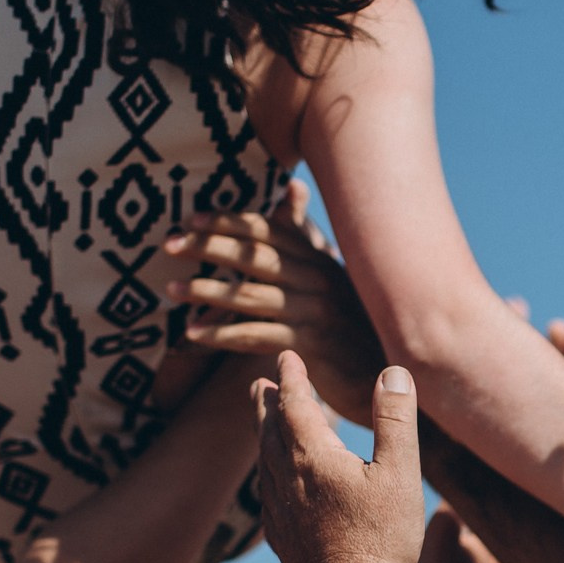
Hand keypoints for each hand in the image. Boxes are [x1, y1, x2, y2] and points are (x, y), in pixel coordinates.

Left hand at [163, 180, 383, 426]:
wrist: (394, 374)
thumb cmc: (357, 328)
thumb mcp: (335, 279)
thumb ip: (306, 241)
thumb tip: (290, 187)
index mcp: (320, 259)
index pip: (267, 229)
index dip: (228, 221)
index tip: (191, 219)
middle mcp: (317, 278)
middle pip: (253, 253)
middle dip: (207, 245)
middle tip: (169, 244)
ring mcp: (314, 310)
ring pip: (249, 293)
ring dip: (205, 290)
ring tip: (172, 289)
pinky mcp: (309, 344)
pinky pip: (255, 334)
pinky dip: (220, 333)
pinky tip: (193, 334)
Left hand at [254, 353, 424, 562]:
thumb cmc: (381, 539)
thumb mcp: (400, 474)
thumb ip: (396, 421)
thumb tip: (394, 373)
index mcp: (312, 456)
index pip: (294, 403)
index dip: (291, 377)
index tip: (287, 358)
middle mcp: (286, 478)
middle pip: (268, 430)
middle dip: (266, 403)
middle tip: (258, 385)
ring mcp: (278, 509)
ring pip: (264, 461)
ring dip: (263, 436)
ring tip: (265, 426)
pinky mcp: (280, 536)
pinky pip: (266, 491)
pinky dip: (268, 472)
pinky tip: (275, 482)